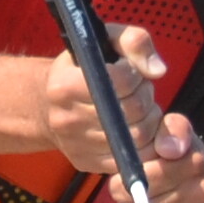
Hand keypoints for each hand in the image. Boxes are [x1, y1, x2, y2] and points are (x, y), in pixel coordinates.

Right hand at [40, 24, 203, 202]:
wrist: (46, 105)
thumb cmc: (82, 67)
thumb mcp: (104, 39)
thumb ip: (134, 42)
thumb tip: (157, 70)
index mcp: (65, 85)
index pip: (121, 81)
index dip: (136, 74)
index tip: (131, 72)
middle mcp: (66, 119)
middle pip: (132, 112)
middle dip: (145, 99)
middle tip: (138, 91)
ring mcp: (75, 145)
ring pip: (137, 138)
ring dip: (148, 121)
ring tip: (136, 110)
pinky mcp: (86, 163)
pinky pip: (132, 159)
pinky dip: (144, 144)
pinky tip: (134, 128)